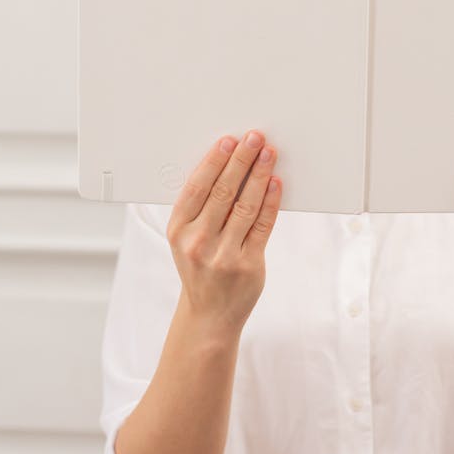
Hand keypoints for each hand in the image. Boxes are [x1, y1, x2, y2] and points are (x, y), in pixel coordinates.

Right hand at [166, 130, 281, 333]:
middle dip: (241, 161)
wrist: (209, 315)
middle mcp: (197, 241)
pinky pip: (262, 226)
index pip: (197, 187)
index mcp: (178, 230)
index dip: (214, 161)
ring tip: (268, 154)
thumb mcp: (186, 239)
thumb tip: (227, 167)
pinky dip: (270, 202)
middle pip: (222, 192)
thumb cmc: (199, 268)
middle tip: (254, 138)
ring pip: (245, 205)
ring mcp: (223, 254)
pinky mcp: (248, 264)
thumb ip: (200, 209)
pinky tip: (275, 184)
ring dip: (259, 175)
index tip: (228, 141)